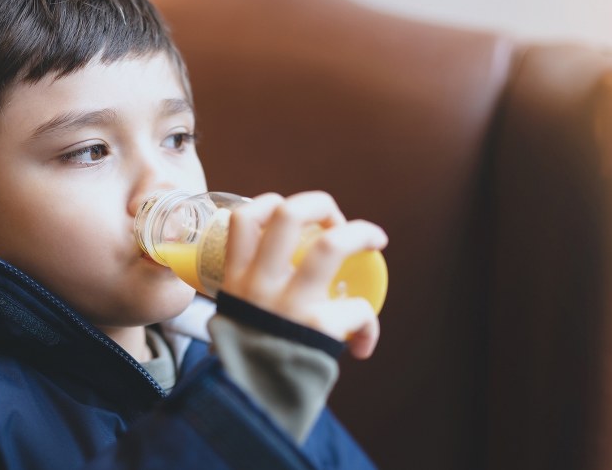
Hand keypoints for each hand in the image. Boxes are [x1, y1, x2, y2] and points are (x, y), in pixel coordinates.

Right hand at [219, 191, 387, 358]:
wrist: (250, 407)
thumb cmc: (249, 360)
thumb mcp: (236, 316)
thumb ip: (251, 291)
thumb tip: (286, 272)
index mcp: (237, 277)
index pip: (244, 218)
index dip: (273, 203)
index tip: (290, 212)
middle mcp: (260, 283)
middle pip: (289, 215)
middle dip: (320, 204)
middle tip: (334, 218)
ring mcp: (290, 302)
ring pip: (330, 245)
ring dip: (360, 233)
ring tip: (375, 238)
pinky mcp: (318, 327)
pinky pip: (355, 309)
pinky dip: (367, 324)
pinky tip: (363, 343)